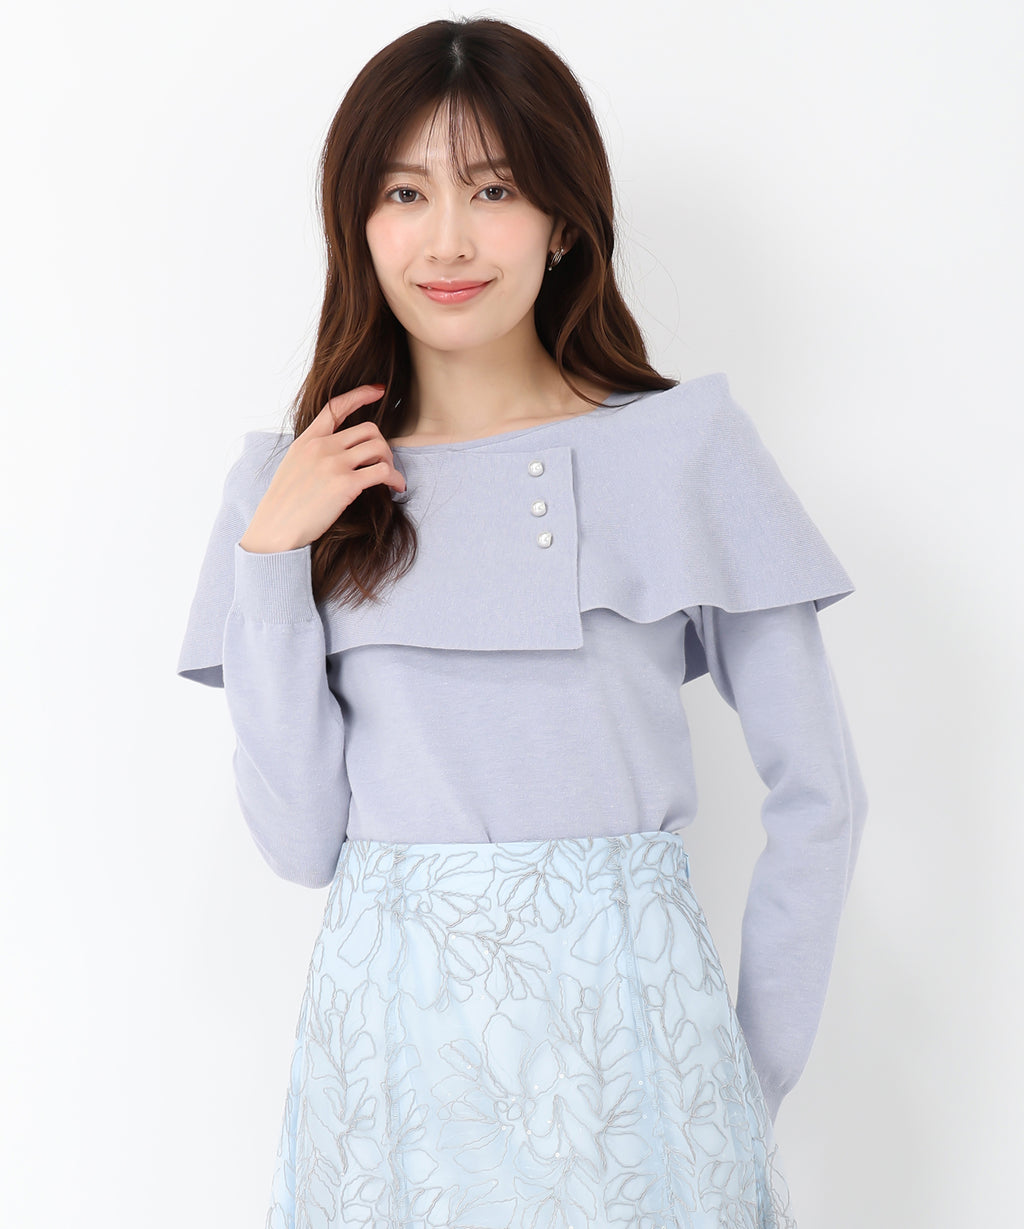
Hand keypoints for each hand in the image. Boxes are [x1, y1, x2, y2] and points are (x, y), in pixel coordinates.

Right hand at [238, 385, 406, 553]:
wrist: (275, 529)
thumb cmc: (284, 506)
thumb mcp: (292, 467)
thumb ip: (313, 454)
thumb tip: (337, 454)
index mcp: (307, 440)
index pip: (336, 406)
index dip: (361, 394)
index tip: (379, 390)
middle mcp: (321, 447)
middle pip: (368, 429)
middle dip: (382, 445)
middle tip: (384, 464)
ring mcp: (333, 464)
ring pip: (379, 447)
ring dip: (390, 462)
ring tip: (389, 478)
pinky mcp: (345, 484)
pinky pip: (383, 471)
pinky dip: (395, 478)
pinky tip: (396, 488)